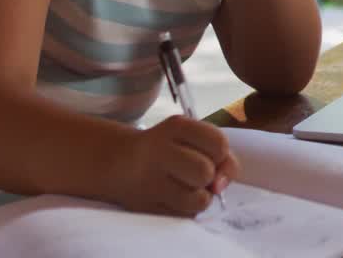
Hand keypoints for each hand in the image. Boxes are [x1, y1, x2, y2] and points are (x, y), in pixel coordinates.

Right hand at [111, 116, 239, 216]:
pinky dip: (187, 209)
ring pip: (199, 200)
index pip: (218, 143)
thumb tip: (220, 187)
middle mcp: (159, 150)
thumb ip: (222, 156)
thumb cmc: (169, 148)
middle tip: (195, 174)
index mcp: (177, 126)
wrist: (121, 160)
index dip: (221, 154)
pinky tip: (174, 197)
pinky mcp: (144, 206)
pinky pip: (184, 216)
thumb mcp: (194, 138)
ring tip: (188, 188)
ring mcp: (148, 180)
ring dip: (201, 196)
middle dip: (209, 177)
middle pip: (205, 172)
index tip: (209, 154)